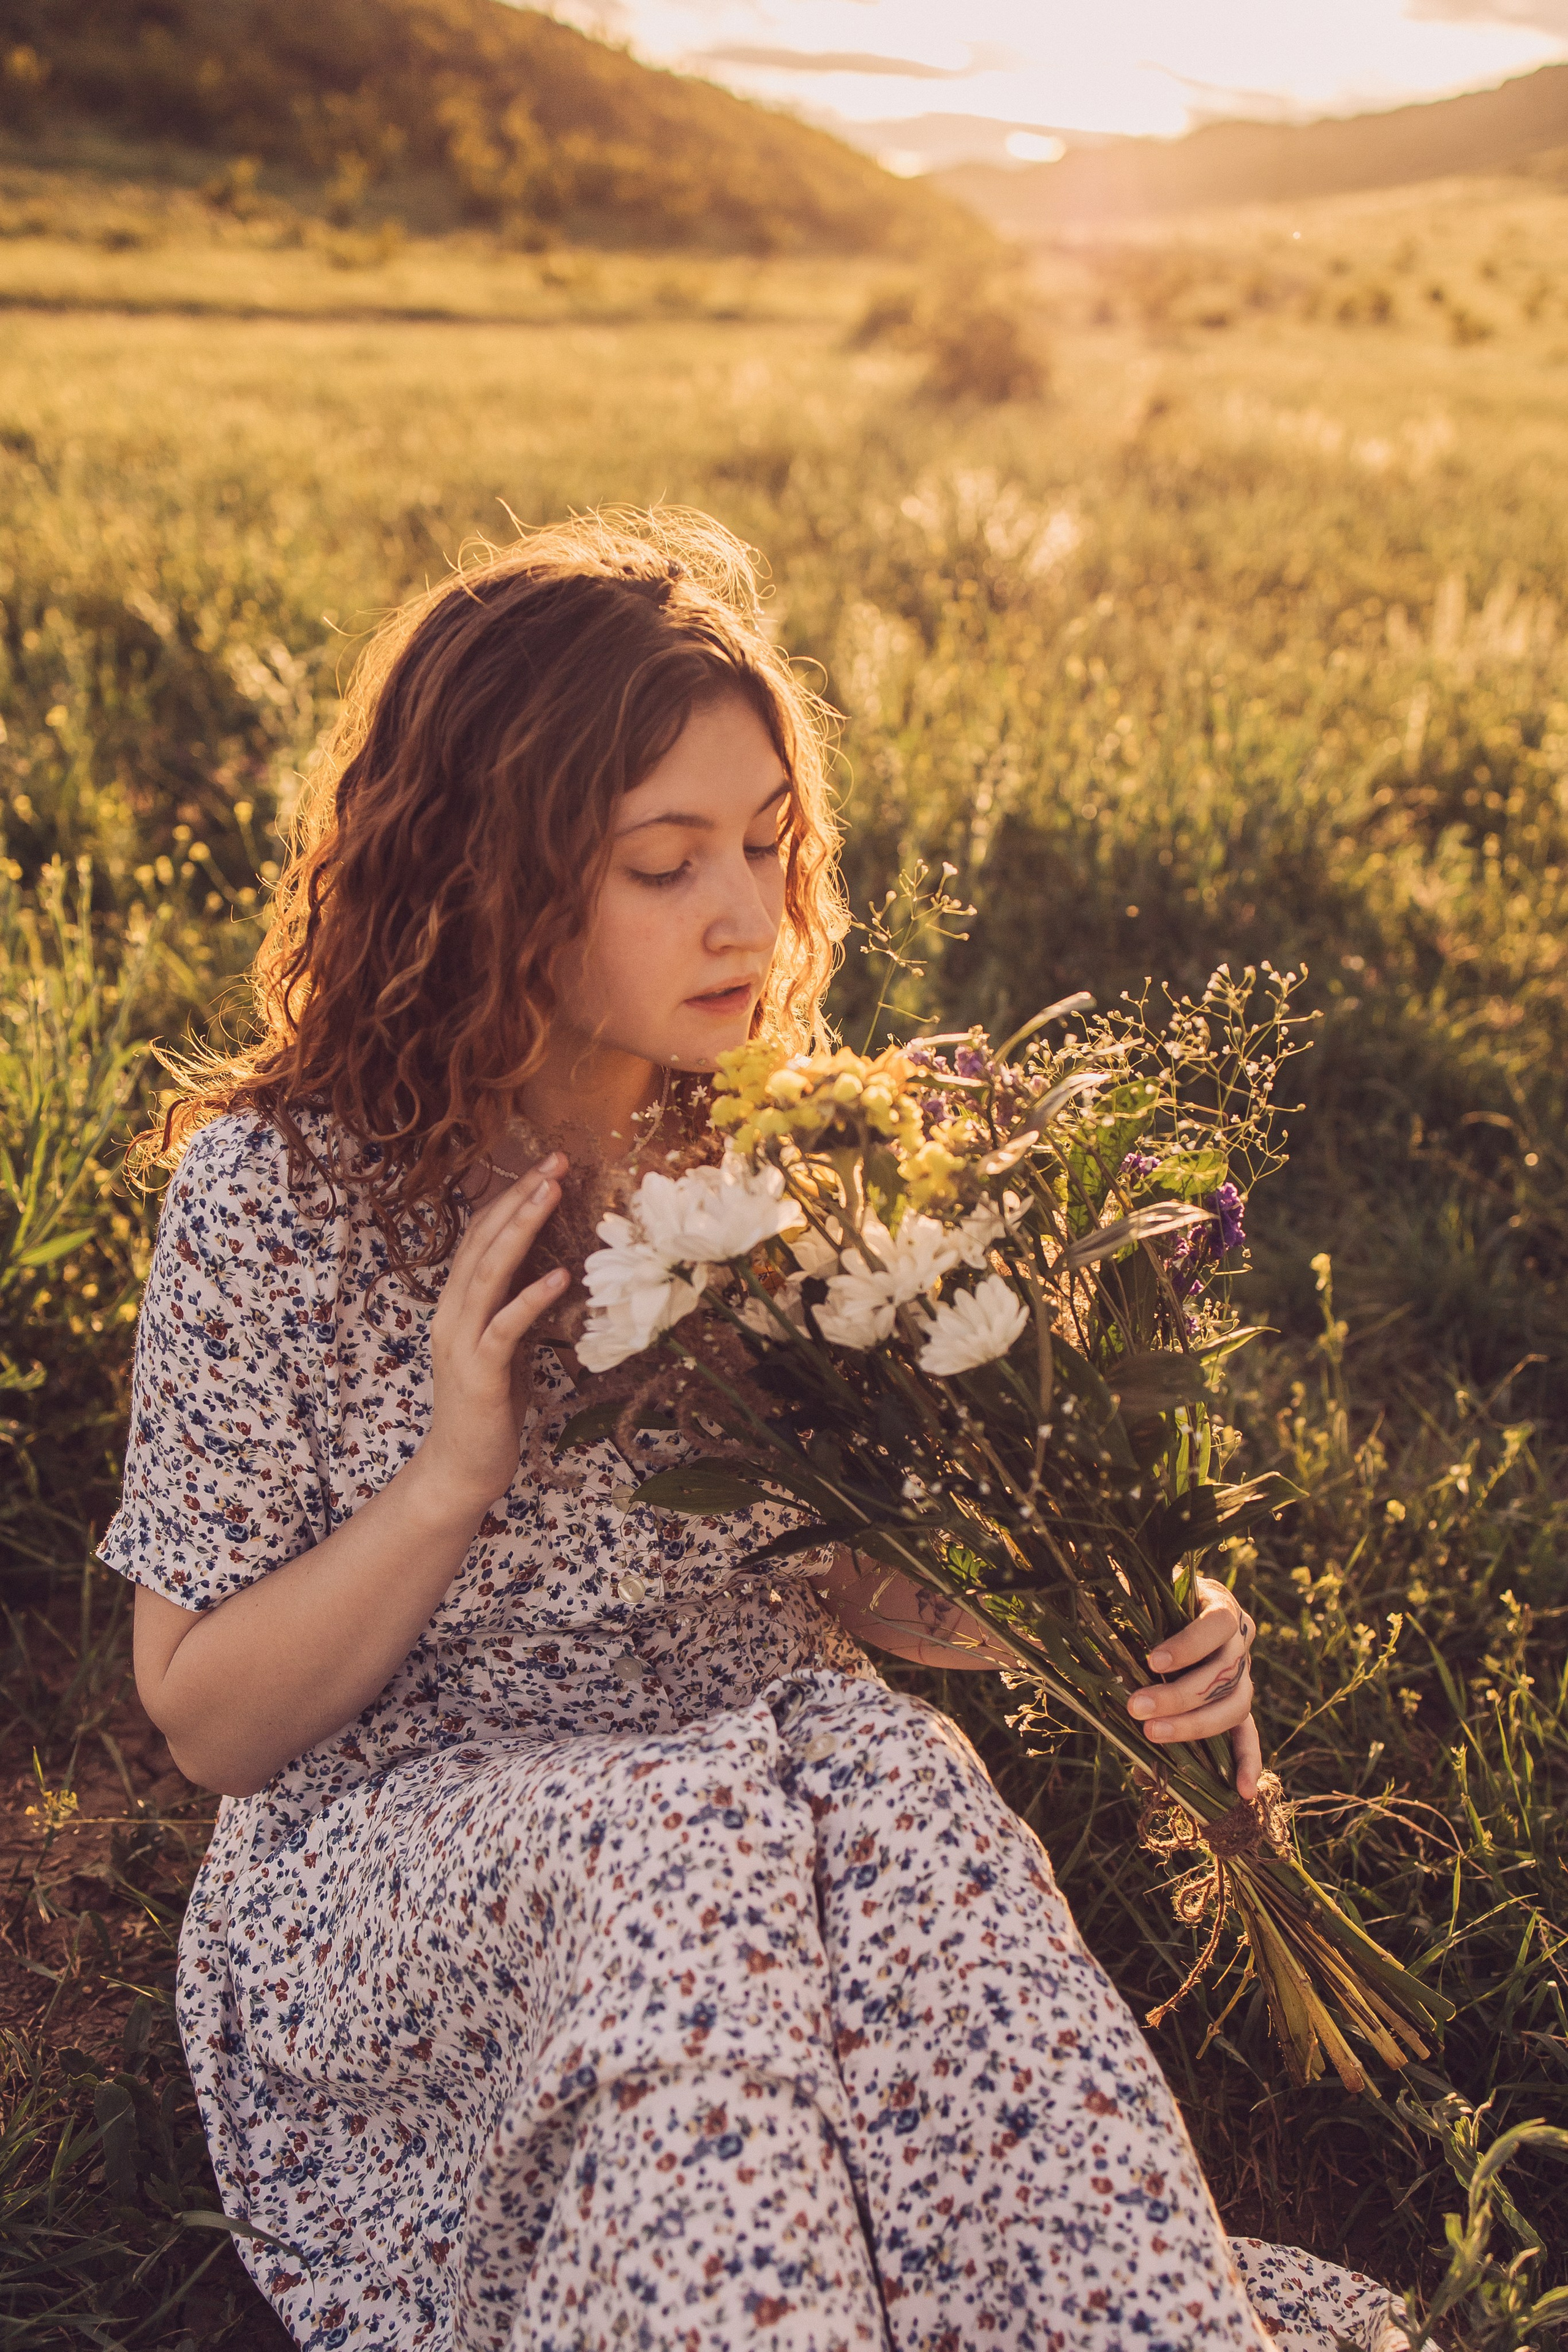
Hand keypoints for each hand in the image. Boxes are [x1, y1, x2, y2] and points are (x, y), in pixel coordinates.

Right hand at [416, 1153, 569, 1520]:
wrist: (462, 1468)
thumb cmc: (489, 1406)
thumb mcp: (505, 1343)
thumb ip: (515, 1305)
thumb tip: (548, 1267)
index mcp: (457, 1303)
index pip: (479, 1236)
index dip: (510, 1197)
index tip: (547, 1166)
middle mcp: (451, 1314)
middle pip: (482, 1241)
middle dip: (519, 1197)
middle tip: (555, 1160)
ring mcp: (461, 1342)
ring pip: (488, 1273)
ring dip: (521, 1229)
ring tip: (552, 1194)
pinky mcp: (480, 1373)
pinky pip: (505, 1328)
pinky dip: (530, 1299)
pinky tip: (559, 1277)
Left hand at [1125, 1577, 1261, 1799]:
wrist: (1166, 1608)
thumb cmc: (1145, 1601)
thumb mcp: (1131, 1596)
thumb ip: (1106, 1608)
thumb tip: (1043, 1634)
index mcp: (1218, 1605)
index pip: (1216, 1624)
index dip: (1188, 1645)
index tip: (1151, 1661)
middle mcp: (1239, 1641)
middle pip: (1225, 1672)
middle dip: (1180, 1694)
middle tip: (1136, 1707)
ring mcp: (1242, 1675)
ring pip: (1235, 1705)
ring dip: (1195, 1726)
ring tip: (1154, 1735)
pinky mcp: (1236, 1704)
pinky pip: (1248, 1734)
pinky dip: (1247, 1762)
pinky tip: (1241, 1790)